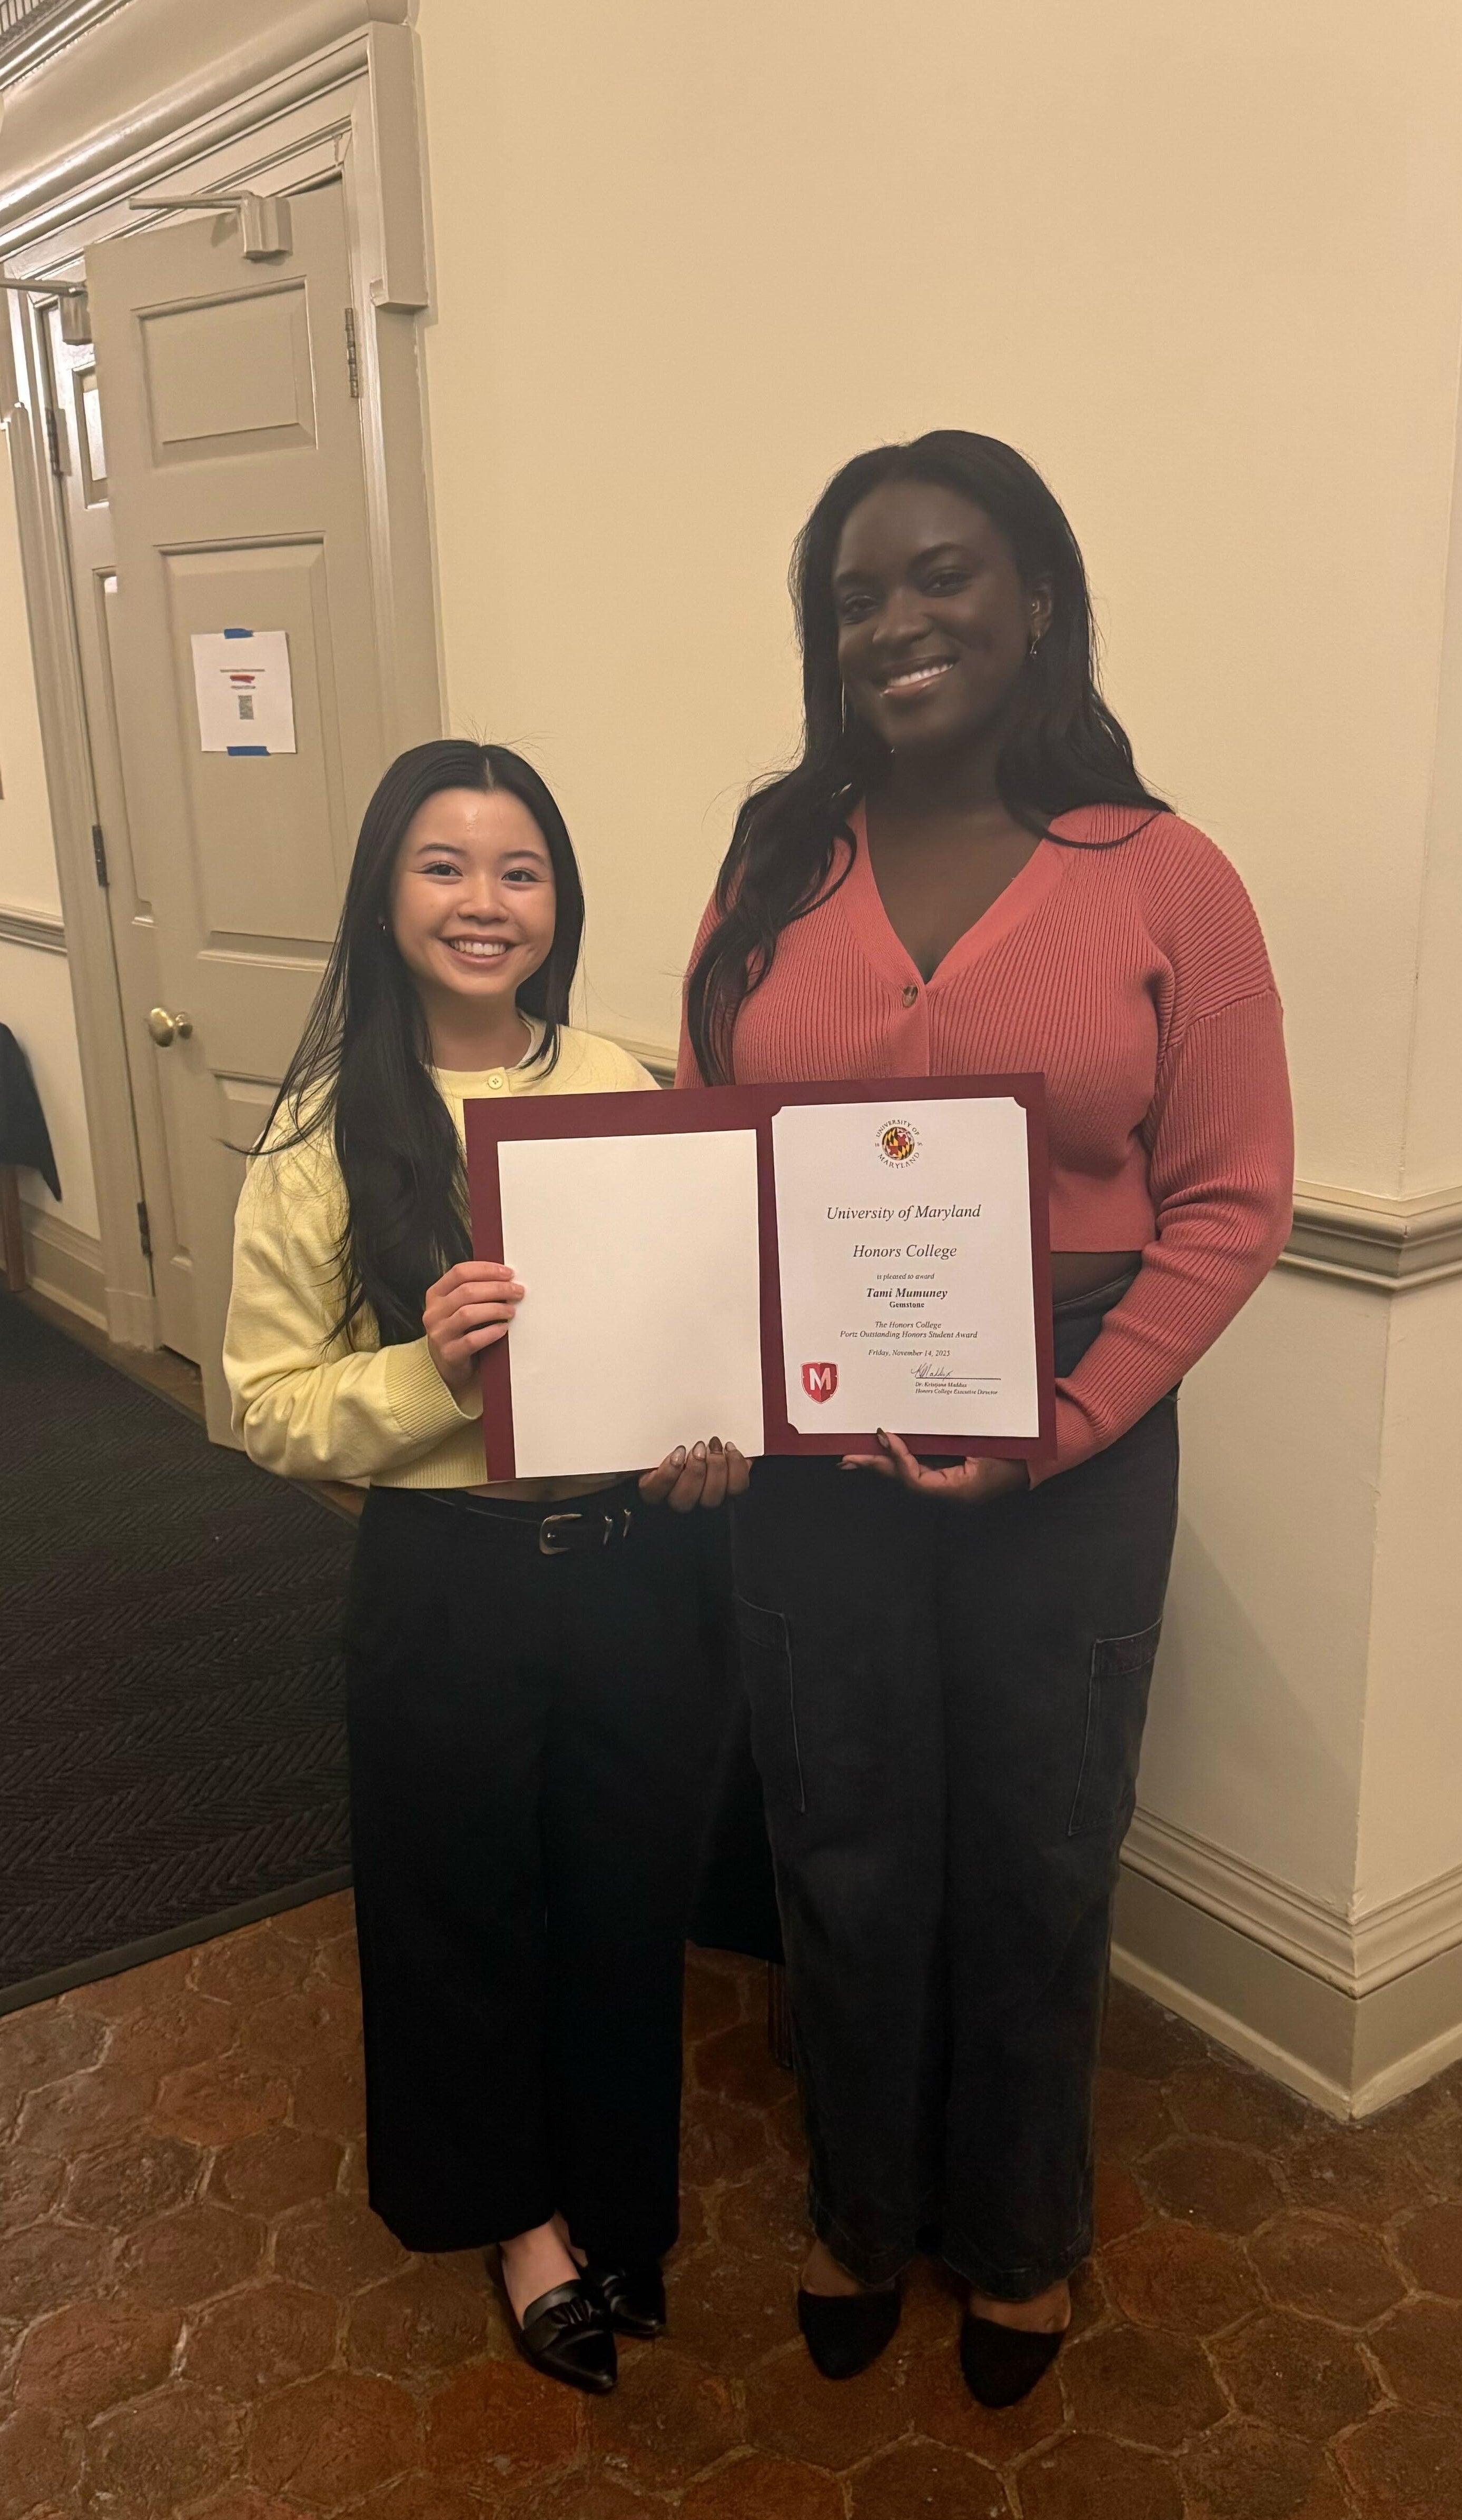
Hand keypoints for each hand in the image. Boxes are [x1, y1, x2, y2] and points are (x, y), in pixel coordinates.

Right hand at [423, 1260, 523, 1397]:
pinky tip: (503, 1329)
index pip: (459, 1272)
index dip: (486, 1269)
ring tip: (511, 1311)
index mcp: (436, 1295)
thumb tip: (506, 1278)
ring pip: (468, 1314)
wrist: (450, 1367)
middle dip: (496, 1289)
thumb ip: (475, 1292)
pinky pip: (472, 1340)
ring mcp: (439, 1334)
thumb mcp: (459, 1307)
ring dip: (495, 1309)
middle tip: (517, 1291)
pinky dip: (491, 1332)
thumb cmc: (461, 1331)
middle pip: (467, 1291)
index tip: (508, 1273)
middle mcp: (434, 1313)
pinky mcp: (449, 1354)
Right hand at [638, 1436, 750, 1511]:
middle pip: (683, 1500)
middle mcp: (679, 1498)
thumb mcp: (657, 1441)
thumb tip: (631, 1428)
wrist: (704, 1442)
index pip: (653, 1492)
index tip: (678, 1452)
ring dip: (716, 1470)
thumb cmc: (675, 1442)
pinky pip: (736, 1488)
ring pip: (711, 1498)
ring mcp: (705, 1498)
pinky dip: (737, 1468)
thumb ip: (650, 1442)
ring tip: (716, 1446)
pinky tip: (730, 1450)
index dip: (667, 1474)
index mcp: (655, 1487)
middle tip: (700, 1447)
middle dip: (694, 1472)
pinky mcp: (728, 1491)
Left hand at [842, 1427, 1028, 1505]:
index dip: (897, 1459)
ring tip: (854, 1456)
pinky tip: (884, 1450)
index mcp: (959, 1490)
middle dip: (875, 1466)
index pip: (916, 1481)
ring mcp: (951, 1488)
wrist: (1040, 1457)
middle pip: (904, 1481)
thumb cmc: (1017, 1448)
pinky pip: (920, 1470)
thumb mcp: (985, 1442)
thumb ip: (950, 1438)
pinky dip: (901, 1459)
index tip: (885, 1434)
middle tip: (846, 1458)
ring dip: (883, 1464)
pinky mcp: (952, 1477)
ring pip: (908, 1477)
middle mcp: (951, 1494)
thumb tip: (909, 1429)